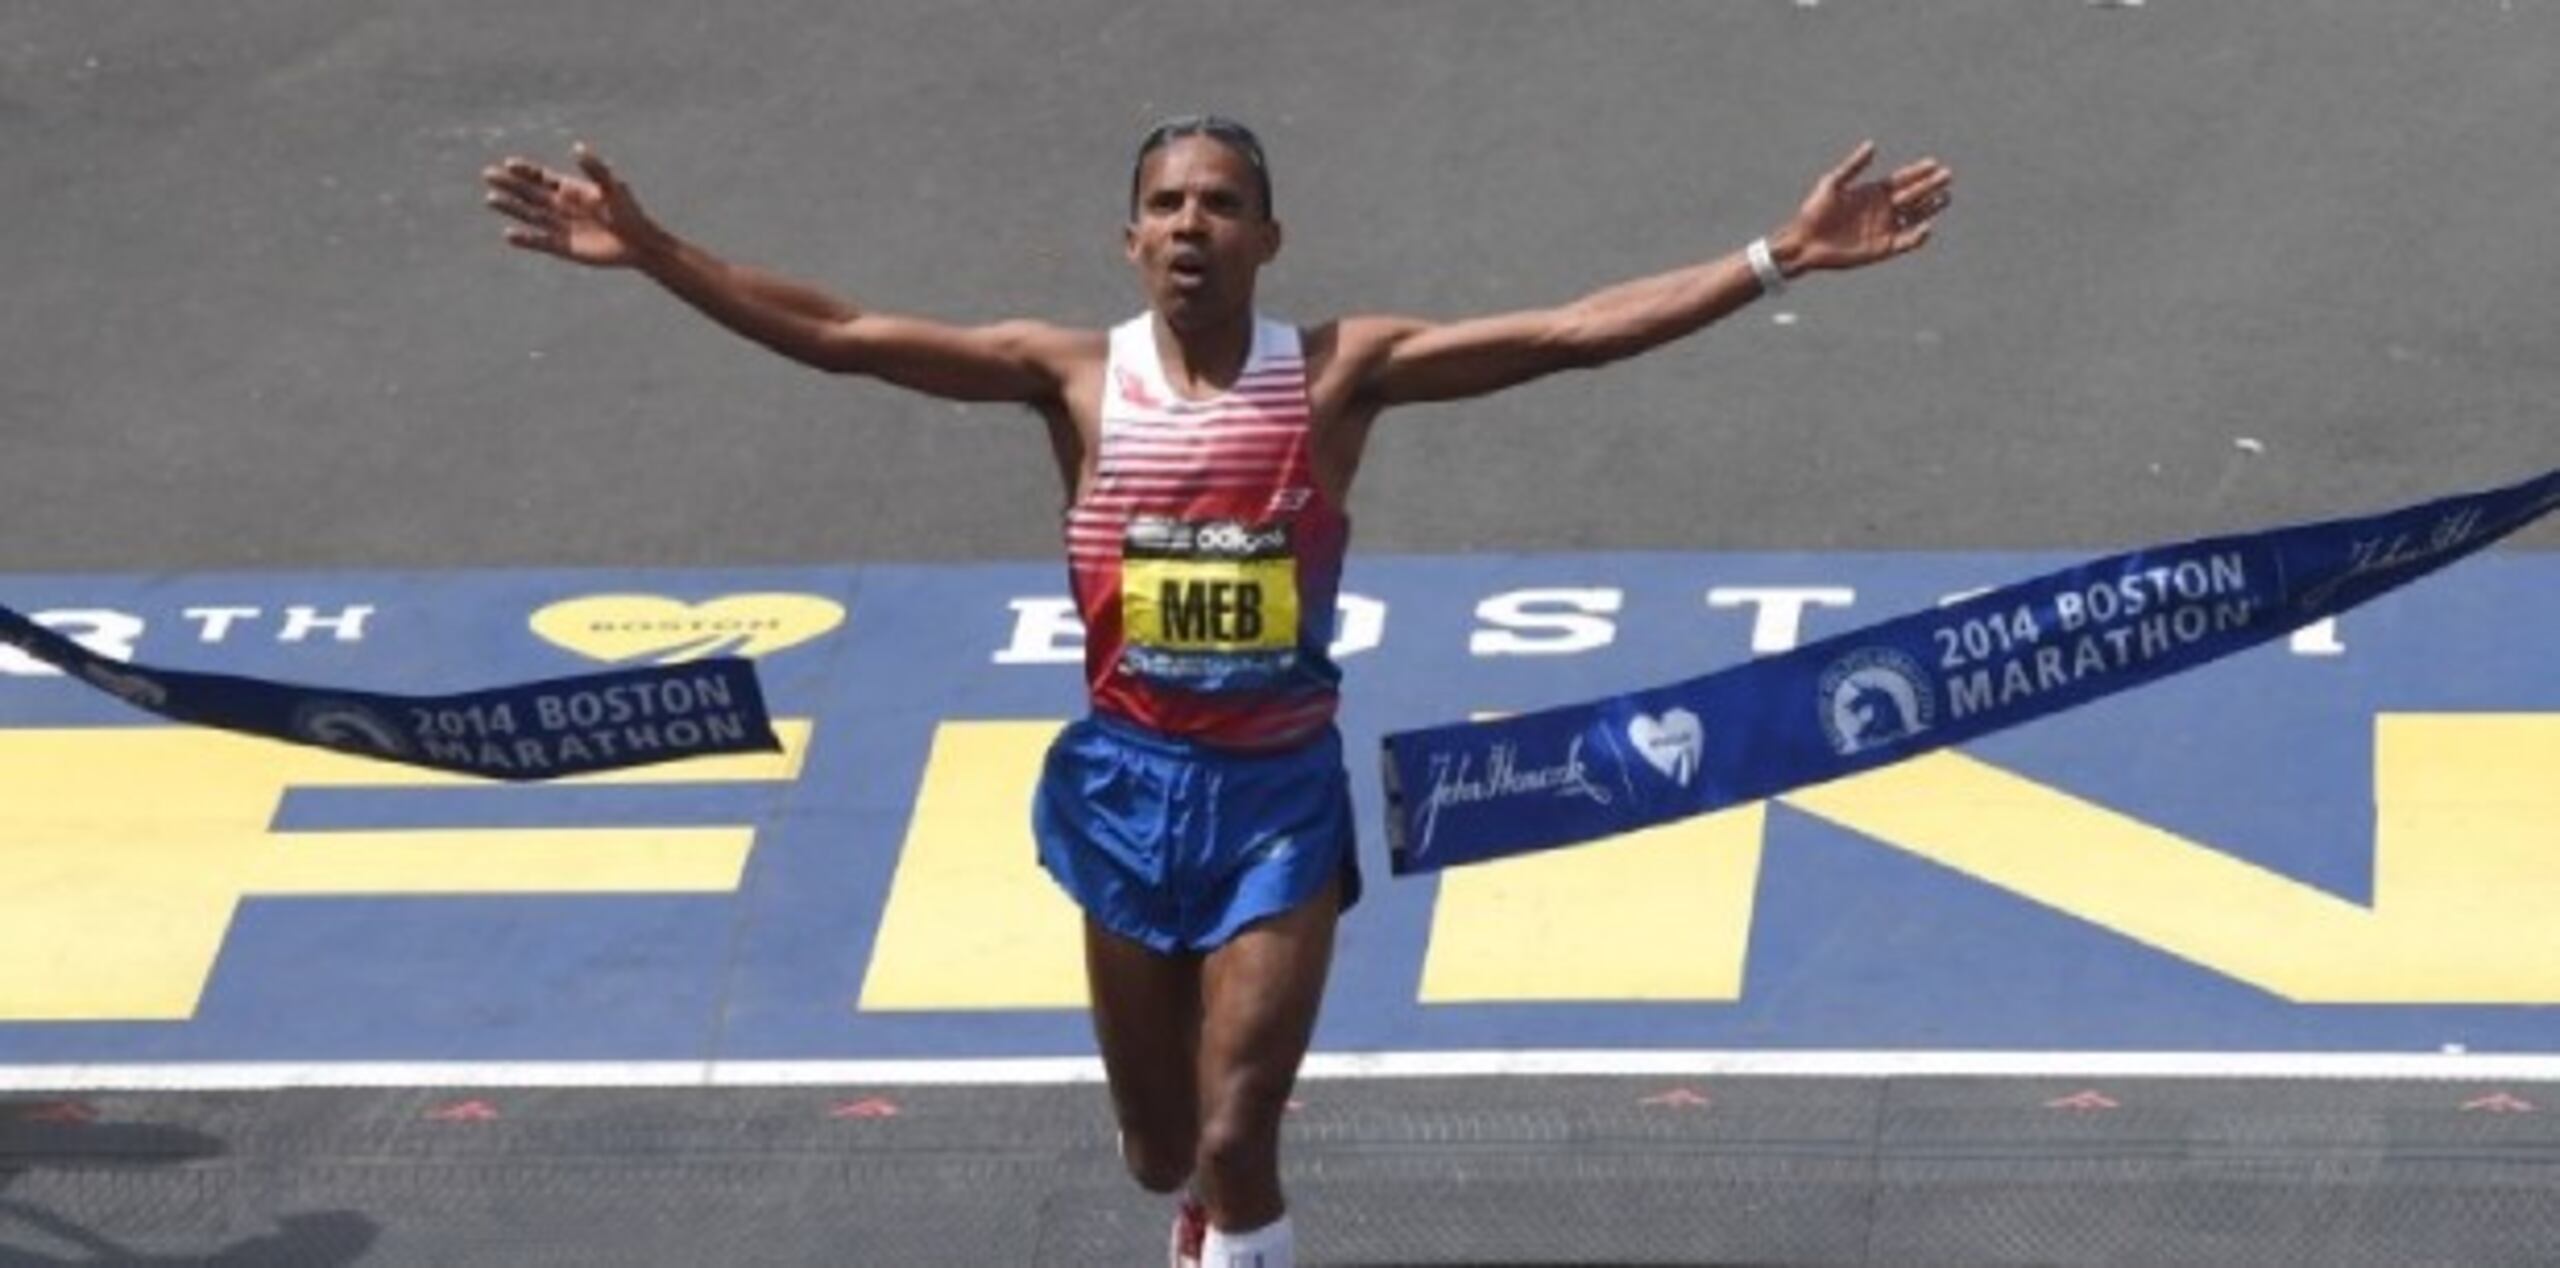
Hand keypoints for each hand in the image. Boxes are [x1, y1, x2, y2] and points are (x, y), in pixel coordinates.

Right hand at [480, 142, 664, 267]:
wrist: (640, 245)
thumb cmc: (630, 213)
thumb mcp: (612, 188)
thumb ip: (595, 170)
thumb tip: (577, 147)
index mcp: (572, 190)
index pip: (542, 177)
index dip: (526, 171)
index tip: (509, 164)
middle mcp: (562, 207)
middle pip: (530, 194)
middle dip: (509, 184)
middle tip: (487, 175)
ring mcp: (561, 227)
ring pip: (530, 216)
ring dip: (511, 208)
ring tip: (490, 200)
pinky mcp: (564, 248)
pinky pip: (540, 242)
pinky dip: (525, 239)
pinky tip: (509, 234)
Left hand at [1771, 141, 1951, 274]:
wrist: (1804, 242)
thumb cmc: (1814, 211)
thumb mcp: (1833, 183)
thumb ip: (1853, 166)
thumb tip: (1872, 144)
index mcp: (1873, 191)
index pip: (1902, 179)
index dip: (1918, 172)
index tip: (1933, 163)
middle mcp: (1883, 209)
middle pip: (1914, 195)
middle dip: (1930, 185)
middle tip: (1947, 175)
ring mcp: (1885, 228)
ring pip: (1916, 216)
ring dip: (1931, 208)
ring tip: (1945, 197)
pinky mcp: (1883, 248)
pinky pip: (1906, 241)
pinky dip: (1918, 236)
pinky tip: (1926, 227)